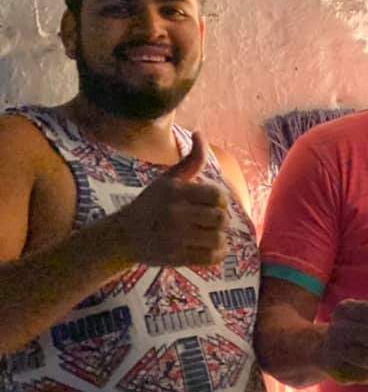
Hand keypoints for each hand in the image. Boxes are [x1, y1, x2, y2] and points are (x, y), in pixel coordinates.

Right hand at [115, 131, 229, 265]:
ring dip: (220, 237)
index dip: (221, 200)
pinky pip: (210, 258)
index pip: (217, 195)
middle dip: (222, 219)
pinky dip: (218, 254)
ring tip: (213, 234)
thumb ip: (191, 160)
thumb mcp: (168, 180)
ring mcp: (175, 237)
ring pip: (218, 238)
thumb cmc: (150, 203)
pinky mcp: (175, 257)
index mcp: (176, 192)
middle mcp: (175, 214)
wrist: (122, 235)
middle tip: (214, 221)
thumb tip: (200, 134)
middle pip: (221, 218)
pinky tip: (214, 248)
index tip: (213, 203)